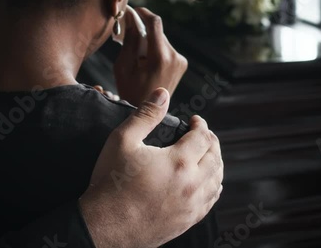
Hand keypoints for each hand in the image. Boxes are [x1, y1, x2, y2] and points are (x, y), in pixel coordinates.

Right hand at [79, 88, 223, 247]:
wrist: (103, 226)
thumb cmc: (110, 182)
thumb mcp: (122, 141)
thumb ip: (145, 115)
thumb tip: (162, 94)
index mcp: (179, 162)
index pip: (203, 137)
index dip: (201, 124)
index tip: (195, 119)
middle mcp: (191, 184)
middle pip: (215, 157)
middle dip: (212, 141)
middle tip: (204, 134)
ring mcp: (191, 206)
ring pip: (217, 180)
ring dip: (216, 163)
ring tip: (208, 155)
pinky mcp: (187, 221)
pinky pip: (210, 201)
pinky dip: (214, 186)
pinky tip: (208, 183)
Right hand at [114, 8, 187, 106]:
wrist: (149, 114)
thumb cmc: (131, 91)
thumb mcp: (123, 66)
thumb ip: (129, 40)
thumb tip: (130, 18)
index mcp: (160, 57)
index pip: (155, 23)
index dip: (143, 13)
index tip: (133, 10)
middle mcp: (175, 57)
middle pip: (158, 32)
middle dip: (143, 31)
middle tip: (128, 36)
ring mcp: (180, 61)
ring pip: (162, 40)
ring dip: (149, 42)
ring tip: (138, 57)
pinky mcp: (182, 65)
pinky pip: (166, 49)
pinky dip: (155, 50)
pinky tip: (147, 64)